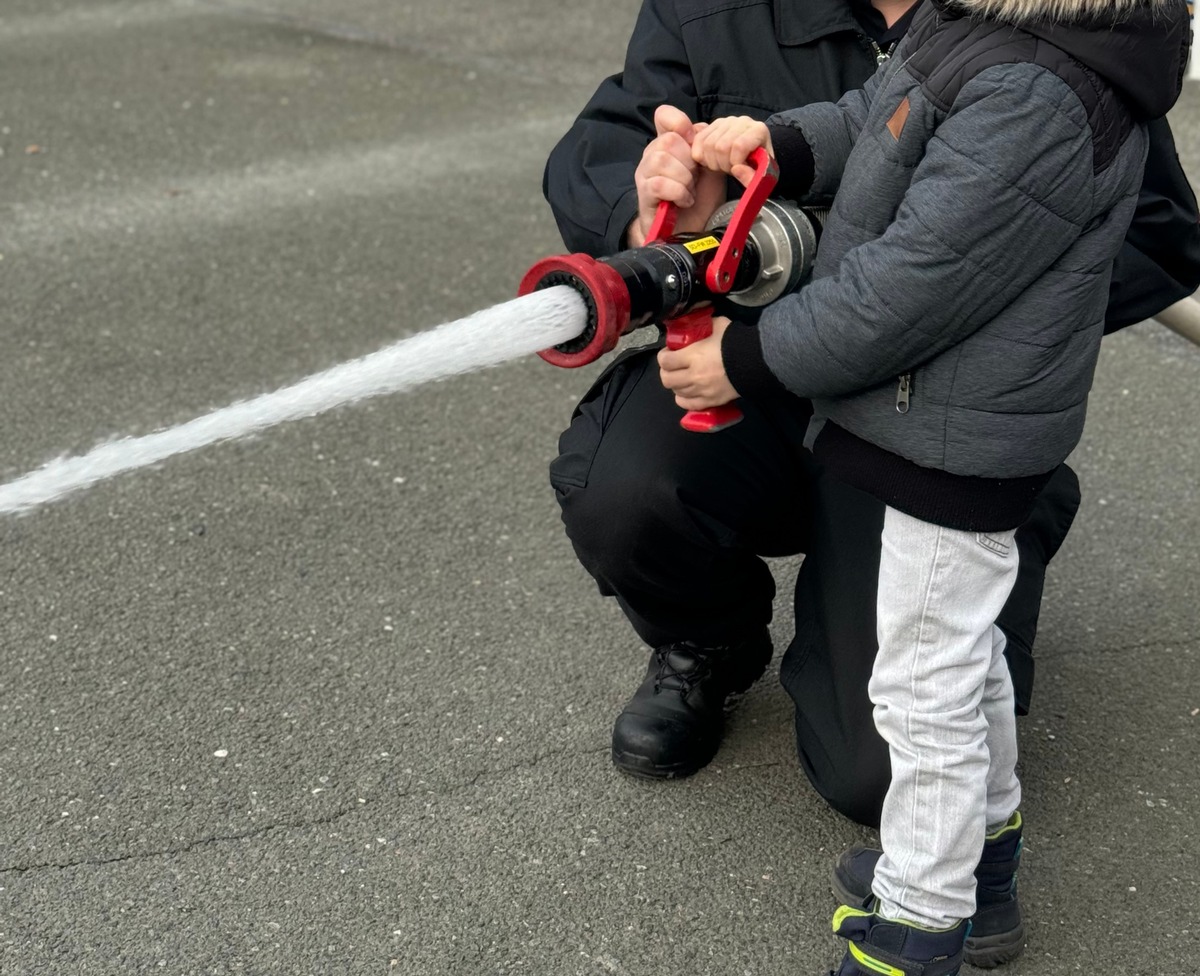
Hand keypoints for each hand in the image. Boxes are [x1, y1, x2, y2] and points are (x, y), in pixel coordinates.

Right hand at [628, 105, 727, 246]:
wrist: (690, 231)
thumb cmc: (699, 199)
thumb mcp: (711, 169)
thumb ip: (708, 148)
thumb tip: (702, 129)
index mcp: (669, 143)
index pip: (664, 116)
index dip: (678, 122)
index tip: (692, 142)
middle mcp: (653, 154)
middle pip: (667, 140)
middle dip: (688, 162)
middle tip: (694, 179)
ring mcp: (645, 173)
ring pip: (661, 160)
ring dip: (683, 178)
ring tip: (690, 191)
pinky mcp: (644, 193)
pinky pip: (658, 183)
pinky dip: (677, 193)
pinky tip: (684, 201)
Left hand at [657, 315, 738, 409]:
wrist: (757, 361)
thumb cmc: (736, 342)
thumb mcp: (717, 325)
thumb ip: (702, 327)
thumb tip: (693, 326)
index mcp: (693, 356)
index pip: (665, 361)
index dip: (663, 356)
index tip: (668, 352)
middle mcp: (694, 376)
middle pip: (667, 379)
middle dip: (666, 371)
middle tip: (672, 365)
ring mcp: (702, 391)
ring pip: (676, 392)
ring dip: (676, 384)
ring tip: (682, 377)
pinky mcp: (711, 401)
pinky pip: (688, 404)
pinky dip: (684, 398)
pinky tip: (687, 391)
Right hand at [690, 116, 773, 186]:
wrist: (751, 157)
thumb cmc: (757, 168)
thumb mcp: (761, 178)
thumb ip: (752, 178)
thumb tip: (736, 169)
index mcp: (759, 130)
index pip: (739, 146)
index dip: (735, 164)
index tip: (738, 170)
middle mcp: (743, 121)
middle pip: (721, 146)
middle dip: (722, 165)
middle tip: (729, 169)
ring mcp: (726, 121)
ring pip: (708, 144)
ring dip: (711, 161)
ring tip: (721, 165)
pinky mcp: (713, 124)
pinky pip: (698, 140)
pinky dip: (700, 155)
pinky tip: (710, 160)